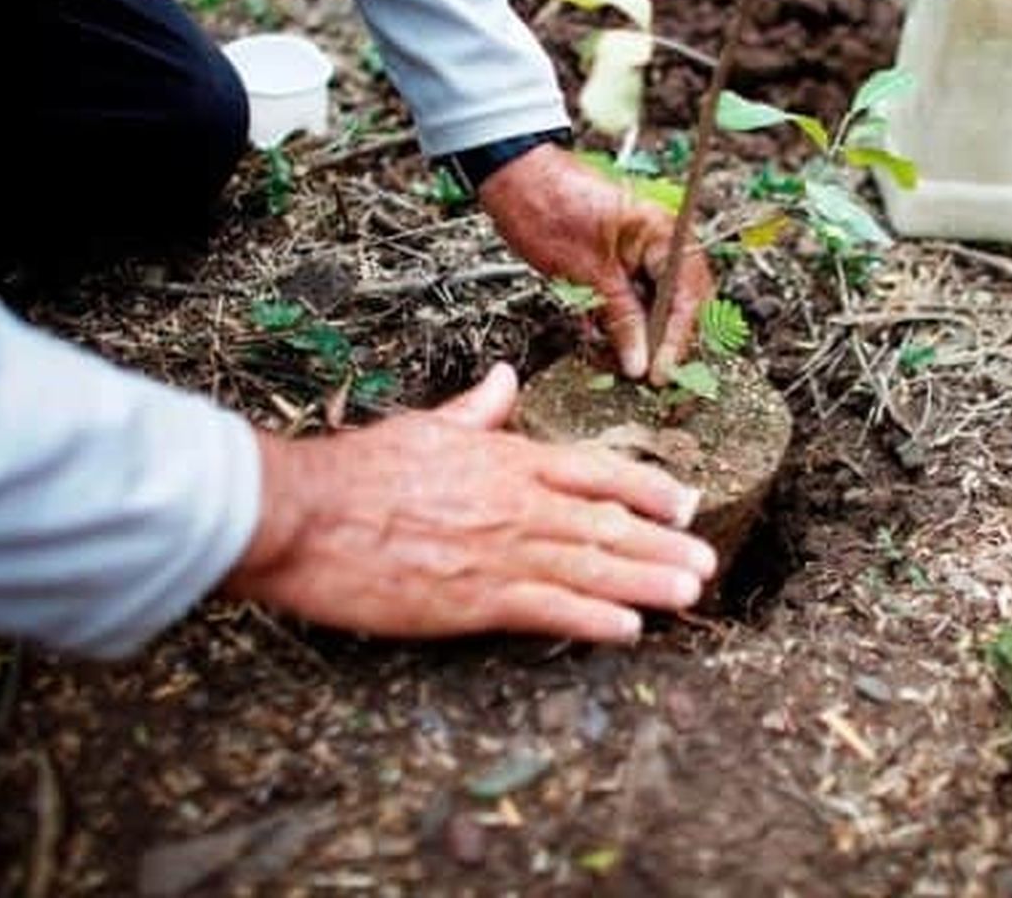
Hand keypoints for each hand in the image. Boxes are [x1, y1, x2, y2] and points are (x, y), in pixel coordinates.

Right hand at [222, 364, 714, 642]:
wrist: (303, 514)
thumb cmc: (358, 471)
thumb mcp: (425, 426)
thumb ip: (475, 410)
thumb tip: (504, 380)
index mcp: (507, 460)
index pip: (596, 470)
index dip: (646, 489)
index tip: (684, 502)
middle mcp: (516, 504)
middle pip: (608, 523)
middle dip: (663, 544)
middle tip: (708, 562)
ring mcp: (500, 552)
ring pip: (592, 566)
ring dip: (647, 581)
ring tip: (690, 593)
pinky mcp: (474, 599)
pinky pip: (550, 609)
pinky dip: (594, 619)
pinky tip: (630, 630)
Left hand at [479, 143, 714, 384]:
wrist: (513, 176)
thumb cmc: (549, 208)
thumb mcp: (587, 273)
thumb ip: (621, 318)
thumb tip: (641, 362)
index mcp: (664, 235)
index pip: (688, 298)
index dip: (678, 340)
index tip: (660, 374)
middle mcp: (662, 242)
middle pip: (681, 304)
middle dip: (665, 341)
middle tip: (648, 376)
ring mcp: (642, 251)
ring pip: (657, 306)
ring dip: (641, 336)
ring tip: (623, 364)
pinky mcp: (620, 261)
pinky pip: (633, 298)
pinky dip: (622, 322)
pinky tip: (606, 342)